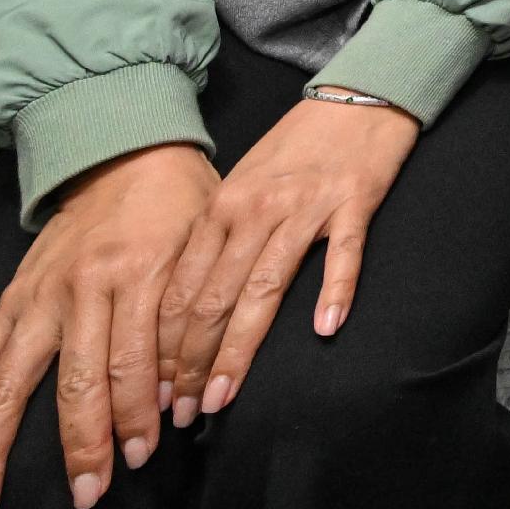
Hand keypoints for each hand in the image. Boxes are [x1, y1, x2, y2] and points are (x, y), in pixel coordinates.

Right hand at [0, 141, 217, 508]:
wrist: (125, 150)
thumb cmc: (180, 206)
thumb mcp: (204, 249)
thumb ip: (193, 317)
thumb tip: (181, 398)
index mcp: (138, 274)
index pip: (135, 362)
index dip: (136, 416)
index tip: (140, 460)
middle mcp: (81, 288)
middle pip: (74, 381)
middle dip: (80, 445)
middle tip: (86, 498)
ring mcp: (37, 295)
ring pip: (7, 382)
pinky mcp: (10, 298)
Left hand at [153, 93, 420, 426]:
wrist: (356, 95)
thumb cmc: (297, 147)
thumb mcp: (243, 185)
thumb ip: (216, 239)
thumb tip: (187, 308)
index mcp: (221, 207)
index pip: (181, 289)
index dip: (163, 347)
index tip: (153, 395)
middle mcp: (255, 210)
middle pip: (213, 298)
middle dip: (191, 363)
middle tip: (181, 413)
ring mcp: (306, 207)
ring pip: (263, 287)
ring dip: (239, 348)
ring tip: (223, 396)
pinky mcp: (354, 202)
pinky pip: (342, 254)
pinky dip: (333, 291)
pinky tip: (325, 329)